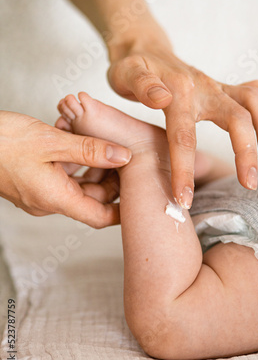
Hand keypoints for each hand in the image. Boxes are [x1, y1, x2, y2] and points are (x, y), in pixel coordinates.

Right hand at [0, 111, 130, 226]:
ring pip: (79, 186)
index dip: (124, 211)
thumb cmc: (2, 142)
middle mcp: (49, 201)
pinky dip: (77, 163)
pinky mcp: (34, 181)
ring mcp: (40, 192)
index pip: (101, 217)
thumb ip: (90, 150)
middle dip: (112, 180)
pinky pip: (64, 177)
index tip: (141, 196)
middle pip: (93, 199)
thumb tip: (123, 156)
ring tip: (104, 144)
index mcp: (56, 199)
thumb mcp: (52, 142)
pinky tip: (81, 143)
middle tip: (125, 156)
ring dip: (94, 167)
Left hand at [107, 41, 257, 207]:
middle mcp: (204, 88)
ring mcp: (216, 87)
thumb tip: (161, 99)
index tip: (184, 200)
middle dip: (245, 153)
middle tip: (249, 185)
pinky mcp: (222, 87)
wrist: (142, 48)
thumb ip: (142, 85)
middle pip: (236, 118)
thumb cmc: (130, 68)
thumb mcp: (125, 74)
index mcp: (178, 92)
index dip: (185, 171)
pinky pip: (256, 88)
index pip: (184, 138)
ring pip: (253, 102)